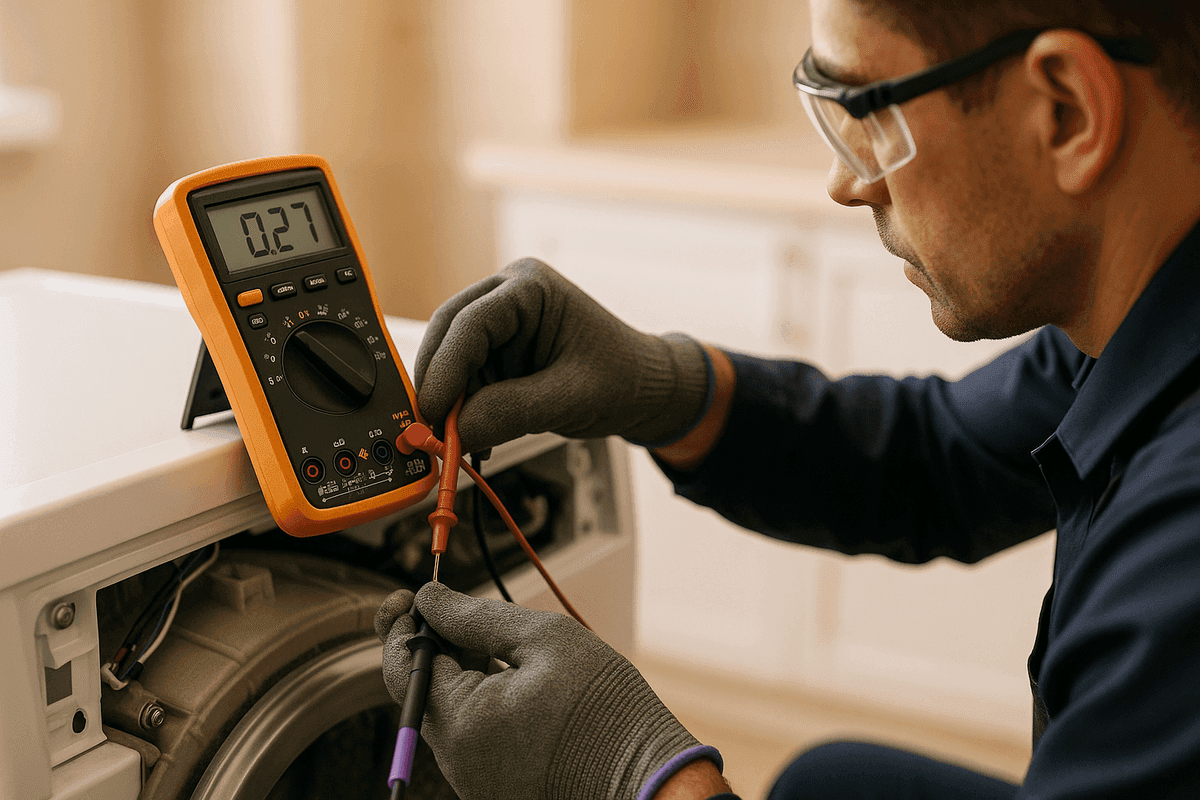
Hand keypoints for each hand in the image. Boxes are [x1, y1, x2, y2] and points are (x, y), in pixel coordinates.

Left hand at [375, 583, 719, 799]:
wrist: (648, 779)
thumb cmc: (605, 708)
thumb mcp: (545, 639)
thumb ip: (476, 617)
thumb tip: (430, 598)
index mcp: (461, 721)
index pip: (402, 665)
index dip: (400, 623)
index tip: (411, 595)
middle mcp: (456, 760)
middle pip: (420, 691)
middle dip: (433, 644)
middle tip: (460, 611)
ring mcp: (474, 781)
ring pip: (446, 713)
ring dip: (459, 674)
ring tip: (501, 648)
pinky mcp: (494, 789)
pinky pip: (471, 738)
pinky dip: (480, 704)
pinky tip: (514, 683)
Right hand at [415, 258, 711, 453]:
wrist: (644, 389)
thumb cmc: (622, 378)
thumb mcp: (569, 398)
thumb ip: (511, 411)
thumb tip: (456, 432)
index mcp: (530, 287)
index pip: (469, 322)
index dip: (444, 368)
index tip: (433, 412)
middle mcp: (506, 297)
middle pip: (448, 336)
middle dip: (438, 386)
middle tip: (429, 431)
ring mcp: (499, 325)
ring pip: (451, 363)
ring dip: (450, 404)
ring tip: (456, 443)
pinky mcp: (496, 355)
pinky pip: (465, 381)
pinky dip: (463, 411)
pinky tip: (473, 438)